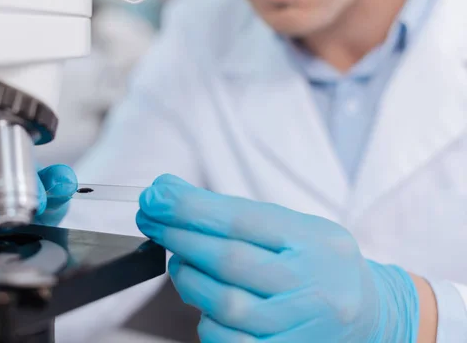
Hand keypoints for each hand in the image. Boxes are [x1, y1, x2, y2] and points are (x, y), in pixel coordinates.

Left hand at [137, 175, 419, 342]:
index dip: (191, 208)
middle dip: (179, 237)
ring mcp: (302, 326)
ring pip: (226, 305)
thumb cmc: (319, 265)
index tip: (156, 196)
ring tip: (180, 264)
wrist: (370, 316)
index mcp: (314, 241)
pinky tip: (206, 307)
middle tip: (151, 220)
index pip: (243, 220)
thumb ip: (237, 215)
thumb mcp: (295, 228)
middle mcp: (313, 284)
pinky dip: (208, 322)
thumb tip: (168, 194)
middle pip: (230, 261)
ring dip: (189, 280)